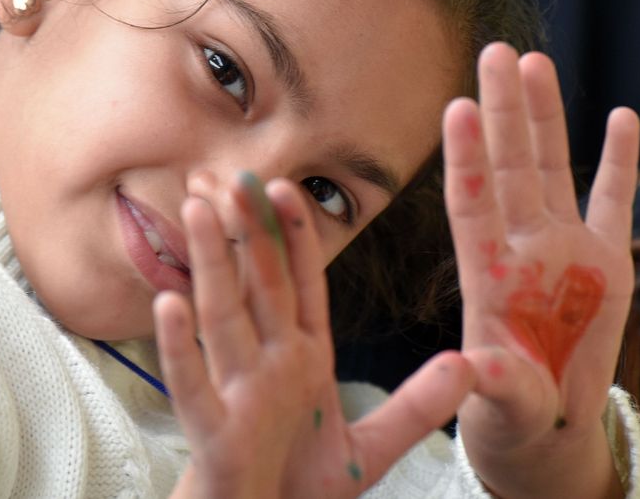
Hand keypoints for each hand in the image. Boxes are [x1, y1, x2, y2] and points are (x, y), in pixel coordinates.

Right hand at [156, 173, 476, 497]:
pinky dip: (181, 346)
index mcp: (303, 360)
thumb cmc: (303, 487)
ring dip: (212, 264)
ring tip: (200, 209)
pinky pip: (193, 385)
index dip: (295, 237)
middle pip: (257, 286)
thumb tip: (469, 364)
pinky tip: (170, 302)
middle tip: (231, 172)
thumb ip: (418, 407)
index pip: (302, 286)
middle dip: (247, 230)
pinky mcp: (215, 435)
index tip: (288, 187)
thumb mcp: (372, 448)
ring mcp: (238, 396)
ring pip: (222, 318)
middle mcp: (267, 366)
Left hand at [445, 44, 639, 497]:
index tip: (455, 107)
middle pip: (511, 167)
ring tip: (534, 60)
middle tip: (492, 50)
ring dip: (545, 117)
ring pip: (553, 168)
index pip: (471, 205)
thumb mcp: (504, 403)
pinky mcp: (607, 259)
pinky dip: (619, 161)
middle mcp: (523, 248)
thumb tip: (477, 369)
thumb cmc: (513, 412)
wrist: (549, 421)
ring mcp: (565, 248)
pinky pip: (614, 200)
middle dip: (503, 112)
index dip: (465, 159)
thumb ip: (495, 384)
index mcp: (489, 277)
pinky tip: (620, 114)